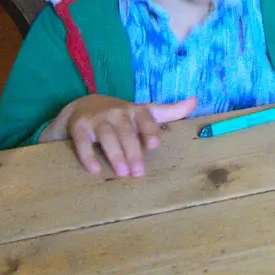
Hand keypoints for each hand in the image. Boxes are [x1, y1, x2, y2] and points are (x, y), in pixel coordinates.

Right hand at [41, 94, 197, 176]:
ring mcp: (97, 119)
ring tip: (121, 173)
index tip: (154, 145)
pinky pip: (82, 142)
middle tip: (138, 172)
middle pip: (126, 132)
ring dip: (115, 154)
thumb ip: (170, 111)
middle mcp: (117, 112)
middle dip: (133, 152)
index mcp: (135, 110)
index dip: (149, 130)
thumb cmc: (121, 115)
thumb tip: (195, 101)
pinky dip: (88, 155)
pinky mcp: (78, 127)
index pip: (145, 117)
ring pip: (107, 136)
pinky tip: (94, 170)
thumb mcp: (145, 111)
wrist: (83, 107)